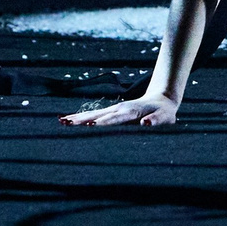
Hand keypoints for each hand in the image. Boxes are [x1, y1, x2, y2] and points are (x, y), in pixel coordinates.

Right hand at [59, 94, 178, 127]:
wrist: (161, 100)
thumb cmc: (164, 113)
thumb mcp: (165, 118)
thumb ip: (156, 121)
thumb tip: (145, 124)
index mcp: (131, 112)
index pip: (114, 119)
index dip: (102, 123)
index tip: (89, 126)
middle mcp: (119, 108)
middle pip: (98, 115)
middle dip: (83, 120)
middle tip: (66, 124)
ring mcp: (113, 108)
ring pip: (92, 113)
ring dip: (77, 118)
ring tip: (61, 121)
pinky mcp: (110, 111)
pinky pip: (93, 113)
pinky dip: (80, 117)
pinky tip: (67, 120)